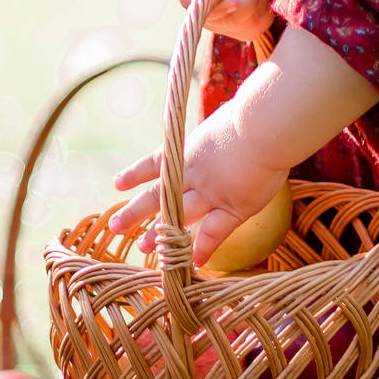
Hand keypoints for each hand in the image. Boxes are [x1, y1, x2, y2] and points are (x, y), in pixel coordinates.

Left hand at [105, 97, 290, 265]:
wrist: (263, 127)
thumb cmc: (250, 115)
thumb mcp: (221, 121)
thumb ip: (214, 135)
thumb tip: (220, 129)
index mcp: (187, 150)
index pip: (154, 163)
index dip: (134, 174)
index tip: (117, 185)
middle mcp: (192, 174)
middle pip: (157, 195)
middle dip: (134, 212)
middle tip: (115, 226)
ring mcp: (210, 193)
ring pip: (177, 217)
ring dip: (159, 234)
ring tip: (142, 248)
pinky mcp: (233, 207)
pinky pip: (214, 234)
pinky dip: (203, 249)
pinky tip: (192, 263)